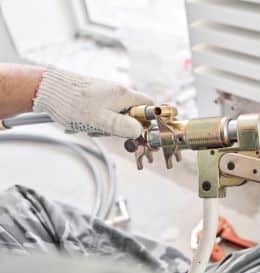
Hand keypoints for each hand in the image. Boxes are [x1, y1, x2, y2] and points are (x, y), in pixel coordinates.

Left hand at [33, 68, 152, 137]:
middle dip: (125, 126)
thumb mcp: (101, 120)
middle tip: (111, 133)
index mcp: (123, 94)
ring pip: (118, 114)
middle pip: (134, 112)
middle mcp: (117, 91)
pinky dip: (98, 121)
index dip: (150, 120)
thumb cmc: (72, 104)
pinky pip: (105, 112)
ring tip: (92, 127)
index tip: (142, 132)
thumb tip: (140, 131)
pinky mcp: (96, 97)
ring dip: (109, 126)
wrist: (46, 90)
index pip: (150, 105)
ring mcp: (106, 93)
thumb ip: (123, 126)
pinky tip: (85, 123)